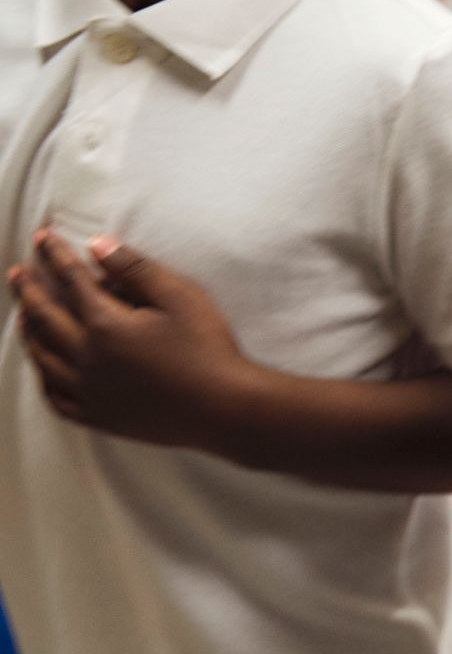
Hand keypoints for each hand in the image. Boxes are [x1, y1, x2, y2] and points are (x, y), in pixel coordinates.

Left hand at [10, 228, 252, 448]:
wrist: (227, 409)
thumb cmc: (209, 350)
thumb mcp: (180, 296)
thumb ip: (135, 268)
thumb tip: (97, 245)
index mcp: (105, 325)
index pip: (70, 279)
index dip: (54, 254)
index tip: (42, 236)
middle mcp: (87, 358)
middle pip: (45, 317)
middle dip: (29, 291)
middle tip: (18, 273)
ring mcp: (91, 392)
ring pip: (43, 359)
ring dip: (29, 333)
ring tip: (25, 317)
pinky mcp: (102, 417)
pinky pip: (57, 399)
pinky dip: (45, 381)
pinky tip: (47, 371)